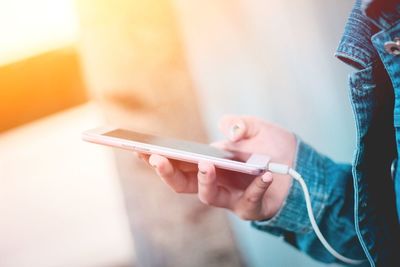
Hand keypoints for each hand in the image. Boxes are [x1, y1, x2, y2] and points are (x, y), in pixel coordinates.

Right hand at [139, 115, 295, 219]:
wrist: (299, 163)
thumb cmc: (272, 146)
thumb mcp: (256, 128)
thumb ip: (240, 124)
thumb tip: (227, 128)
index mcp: (208, 163)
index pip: (177, 163)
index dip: (157, 157)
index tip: (138, 147)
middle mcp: (215, 182)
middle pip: (182, 184)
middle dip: (167, 172)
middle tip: (157, 158)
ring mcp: (231, 196)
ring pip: (207, 196)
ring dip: (205, 180)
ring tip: (207, 164)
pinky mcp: (253, 207)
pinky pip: (249, 203)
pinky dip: (255, 188)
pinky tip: (262, 174)